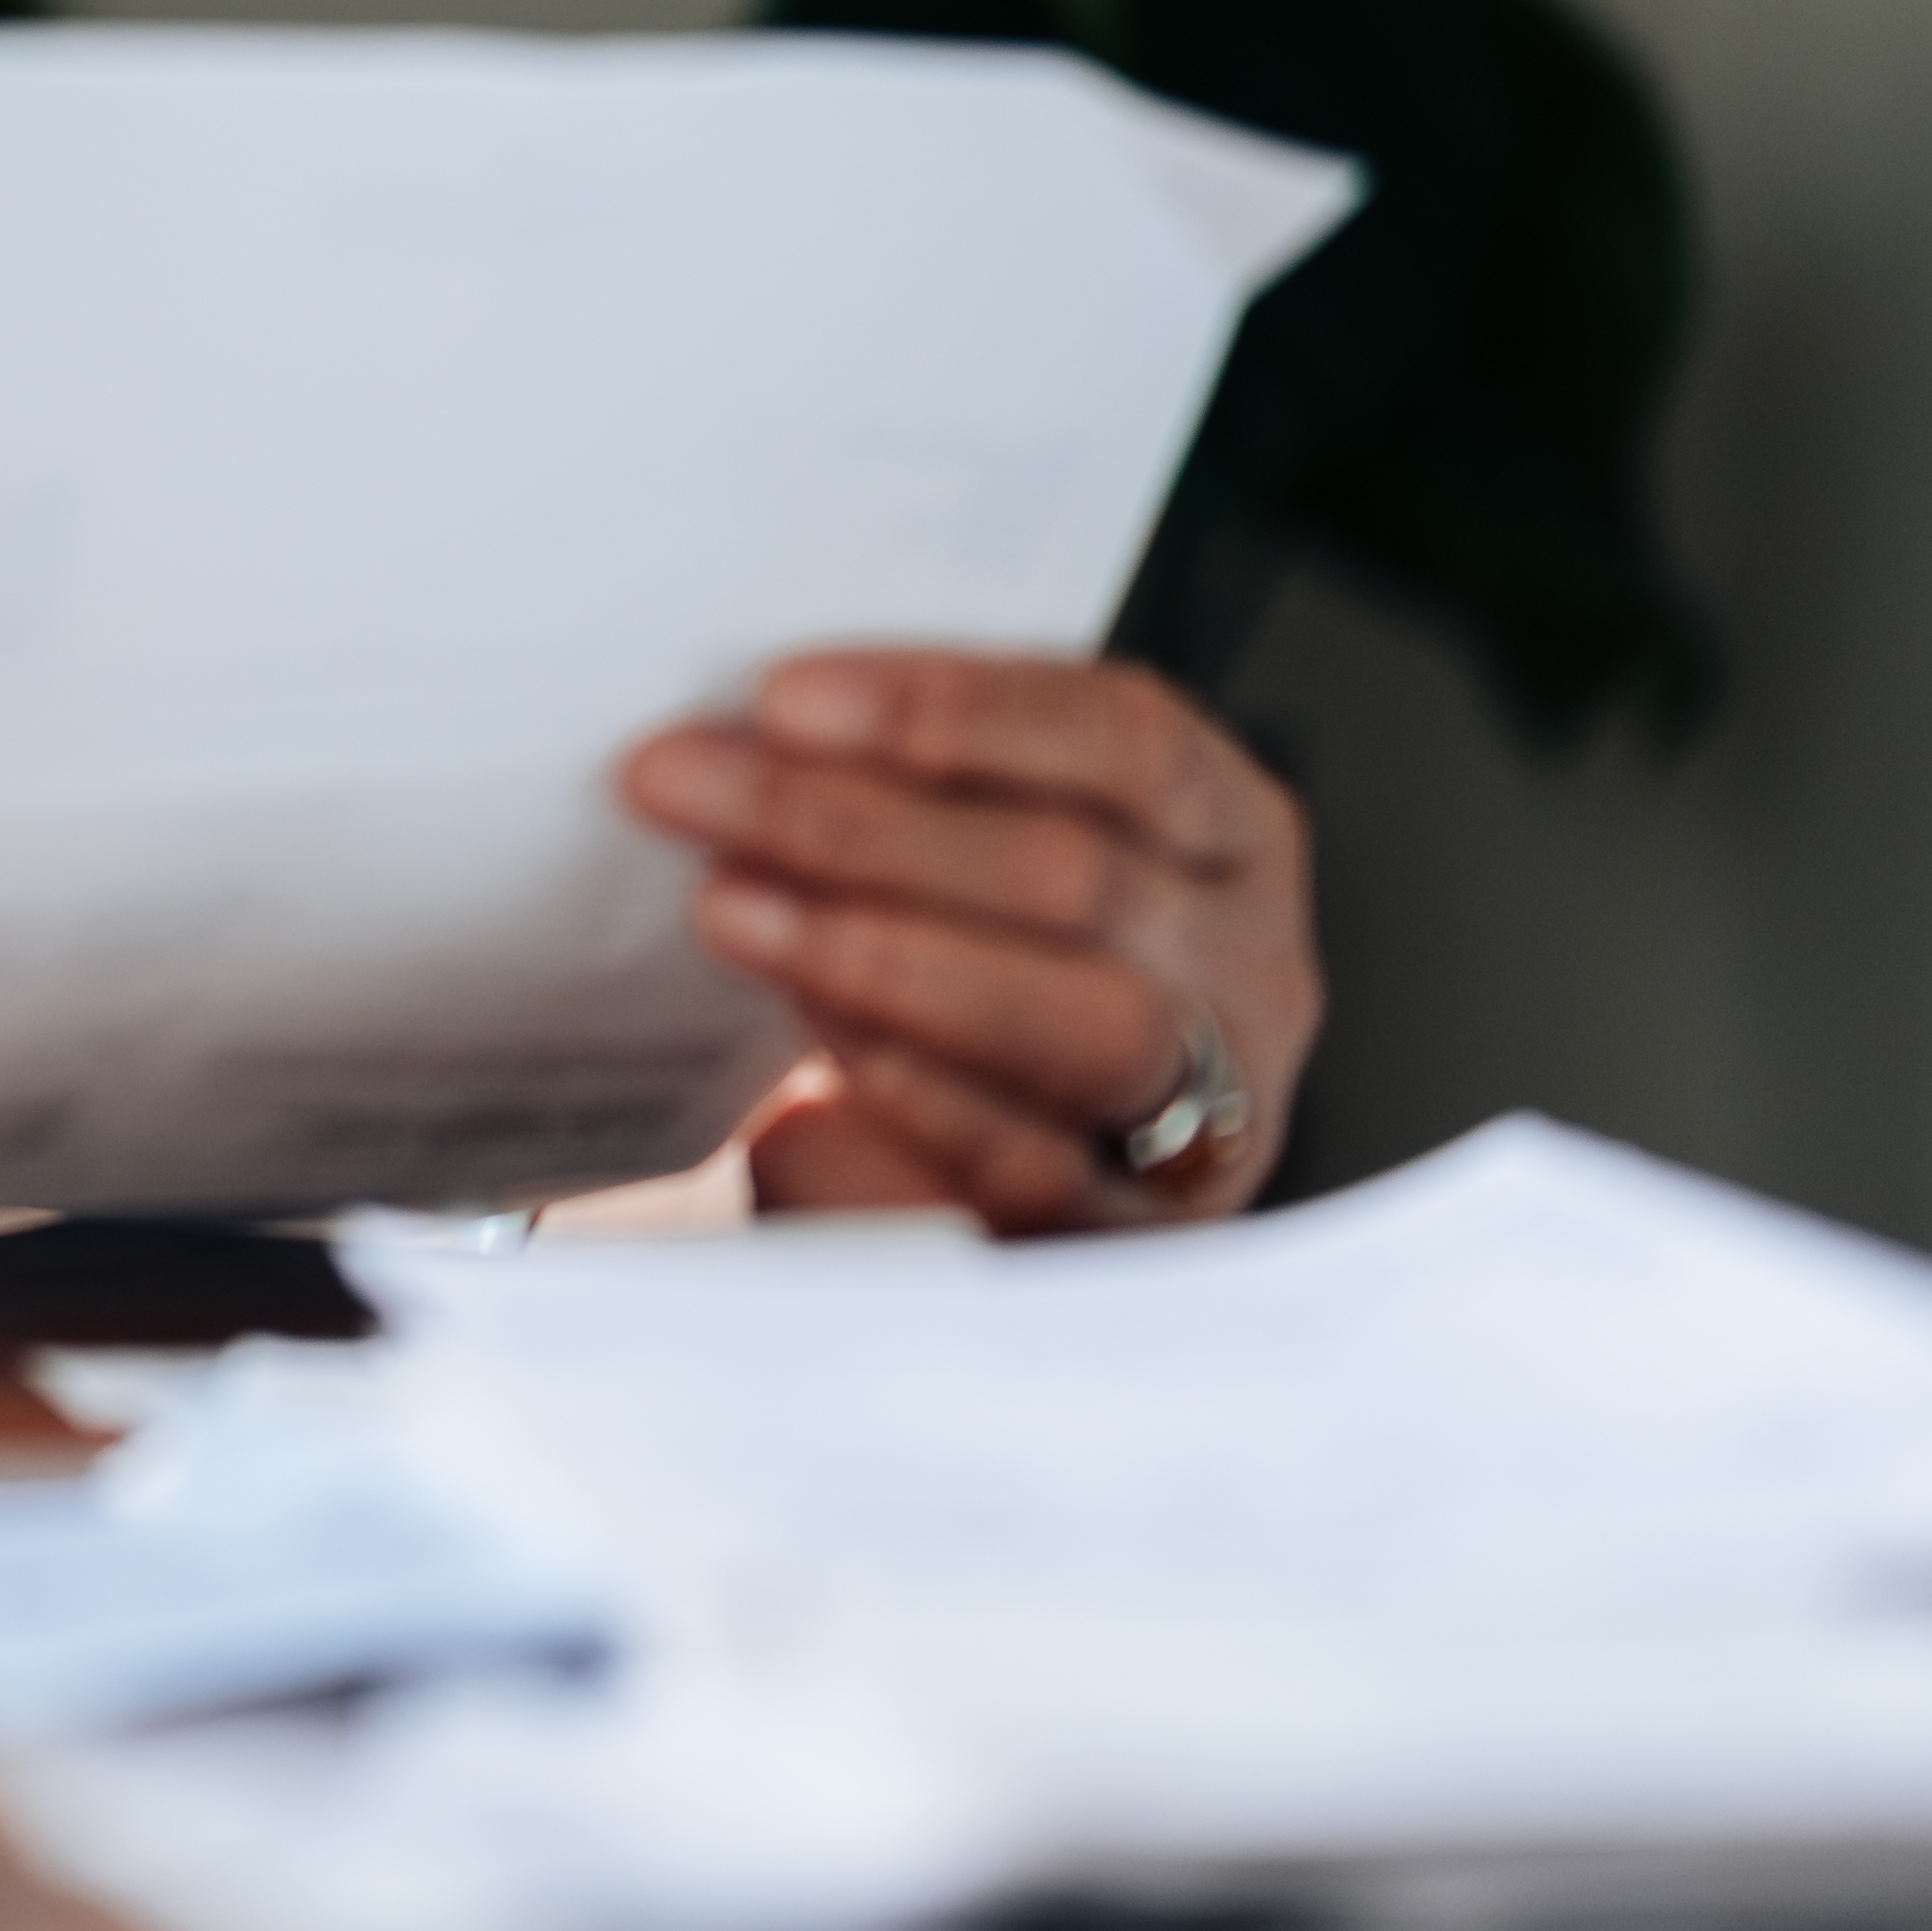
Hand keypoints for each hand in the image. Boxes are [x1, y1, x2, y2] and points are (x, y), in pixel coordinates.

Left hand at [615, 651, 1317, 1231]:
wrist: (953, 1185)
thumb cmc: (959, 972)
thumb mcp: (955, 854)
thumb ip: (900, 785)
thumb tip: (745, 737)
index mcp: (1224, 831)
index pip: (1124, 738)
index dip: (952, 709)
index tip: (779, 697)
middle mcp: (1248, 966)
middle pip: (1078, 872)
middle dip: (855, 823)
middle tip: (683, 786)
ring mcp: (1218, 1109)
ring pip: (1089, 1019)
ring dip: (883, 956)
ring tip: (728, 911)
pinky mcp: (1145, 1233)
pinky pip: (1045, 1163)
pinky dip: (920, 1095)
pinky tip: (804, 1050)